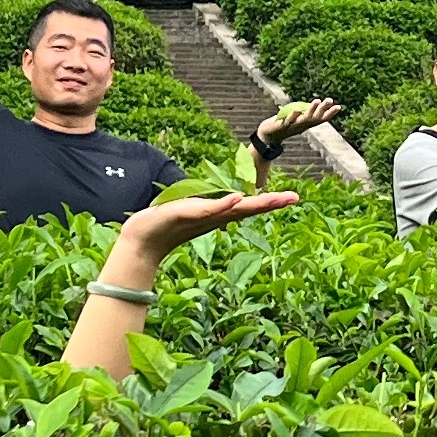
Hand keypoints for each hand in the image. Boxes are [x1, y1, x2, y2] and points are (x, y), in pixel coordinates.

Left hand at [115, 187, 303, 261]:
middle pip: (248, 208)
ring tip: (275, 199)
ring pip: (234, 209)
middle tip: (295, 198)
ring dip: (255, 203)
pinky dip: (223, 204)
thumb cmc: (164, 224)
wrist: (141, 239)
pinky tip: (238, 199)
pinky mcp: (187, 215)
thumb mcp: (190, 211)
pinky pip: (208, 209)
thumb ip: (208, 208)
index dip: (270, 201)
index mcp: (218, 214)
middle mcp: (214, 217)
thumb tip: (225, 204)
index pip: (248, 206)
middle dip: (271, 203)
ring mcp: (203, 217)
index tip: (293, 198)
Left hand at [251, 98, 340, 152]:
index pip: (320, 119)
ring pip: (303, 118)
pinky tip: (297, 109)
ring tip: (317, 100)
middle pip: (314, 117)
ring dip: (311, 110)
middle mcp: (302, 125)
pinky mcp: (282, 125)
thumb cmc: (285, 125)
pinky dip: (293, 115)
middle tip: (330, 99)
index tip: (339, 106)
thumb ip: (307, 112)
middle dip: (322, 109)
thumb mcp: (298, 119)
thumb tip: (318, 103)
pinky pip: (288, 120)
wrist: (269, 135)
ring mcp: (292, 126)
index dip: (329, 113)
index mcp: (306, 124)